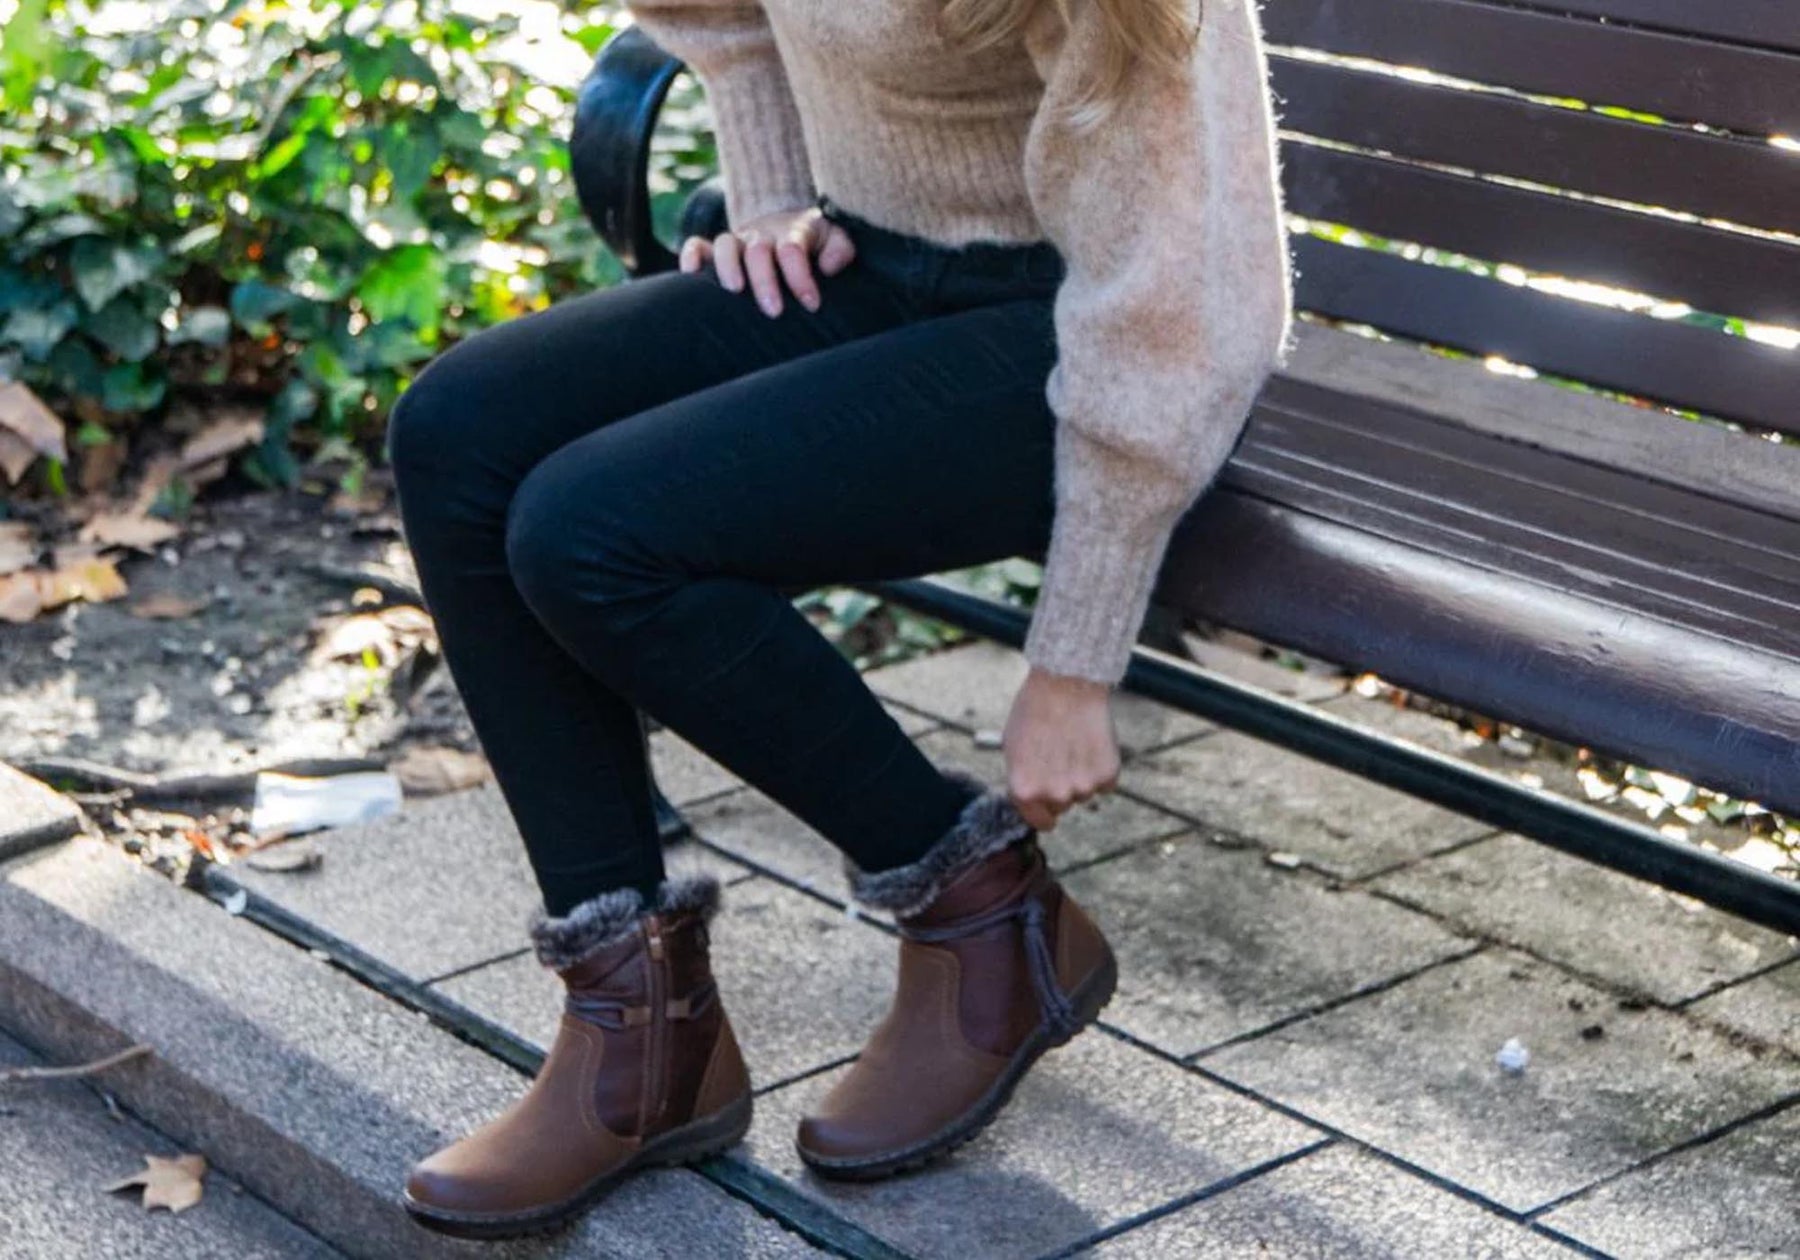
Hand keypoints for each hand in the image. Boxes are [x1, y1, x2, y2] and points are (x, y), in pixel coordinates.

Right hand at [677, 205, 855, 318]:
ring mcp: (738, 242)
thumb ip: (840, 250)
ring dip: (727, 267)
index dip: (801, 278)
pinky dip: (692, 256)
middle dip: (766, 281)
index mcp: (792, 233)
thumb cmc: (814, 244)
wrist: (786, 224)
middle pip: (758, 252)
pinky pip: (697, 245)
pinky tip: (691, 274)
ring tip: (734, 291)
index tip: (811, 304)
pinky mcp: (717, 249)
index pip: (793, 250)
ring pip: (725, 245)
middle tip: (774, 311)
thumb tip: (828, 268)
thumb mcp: (834, 240)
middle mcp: (762, 236)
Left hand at [1002, 665, 1121, 831]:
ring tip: (1073, 742)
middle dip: (1061, 787)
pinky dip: (1101, 767)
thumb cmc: (1034, 709)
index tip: (1049, 807)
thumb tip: (1031, 794)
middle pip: (1062, 805)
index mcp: (1025, 791)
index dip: (1043, 812)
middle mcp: (1053, 795)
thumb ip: (1022, 777)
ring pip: (1085, 792)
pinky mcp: (1107, 775)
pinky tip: (1091, 742)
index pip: (1039, 822)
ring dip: (1081, 775)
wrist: (1065, 683)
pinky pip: (1106, 782)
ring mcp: (1082, 787)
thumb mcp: (1013, 746)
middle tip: (1059, 756)